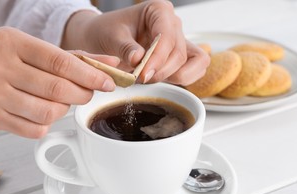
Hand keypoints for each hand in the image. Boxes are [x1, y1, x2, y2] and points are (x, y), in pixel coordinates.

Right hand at [0, 27, 118, 137]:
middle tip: (87, 94)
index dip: (90, 75)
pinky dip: (47, 124)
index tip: (108, 83)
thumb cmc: (4, 61)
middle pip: (57, 90)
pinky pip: (35, 130)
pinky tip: (42, 113)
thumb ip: (73, 57)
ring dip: (63, 110)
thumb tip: (111, 64)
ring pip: (48, 112)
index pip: (60, 62)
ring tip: (59, 102)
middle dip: (82, 95)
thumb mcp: (33, 49)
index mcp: (11, 42)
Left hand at [62, 0, 209, 84]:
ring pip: (195, 62)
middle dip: (162, 71)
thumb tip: (139, 59)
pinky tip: (159, 78)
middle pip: (180, 53)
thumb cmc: (106, 32)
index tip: (143, 74)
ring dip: (174, 76)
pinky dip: (181, 79)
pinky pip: (195, 69)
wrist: (101, 37)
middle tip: (141, 79)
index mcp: (158, 10)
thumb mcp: (111, 37)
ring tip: (149, 77)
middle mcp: (172, 23)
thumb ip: (125, 48)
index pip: (168, 36)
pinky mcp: (179, 55)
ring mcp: (178, 39)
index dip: (158, 58)